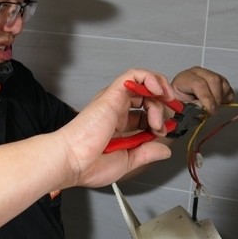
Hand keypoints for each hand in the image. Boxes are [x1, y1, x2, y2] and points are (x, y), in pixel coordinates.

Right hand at [57, 68, 175, 188]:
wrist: (73, 159)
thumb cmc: (89, 163)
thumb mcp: (127, 161)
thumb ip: (146, 153)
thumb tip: (164, 150)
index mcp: (117, 126)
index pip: (144, 114)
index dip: (159, 120)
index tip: (164, 132)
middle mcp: (115, 110)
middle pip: (146, 97)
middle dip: (162, 107)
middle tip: (163, 124)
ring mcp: (113, 101)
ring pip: (143, 83)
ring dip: (159, 94)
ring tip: (159, 113)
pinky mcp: (112, 94)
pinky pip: (133, 75)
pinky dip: (149, 77)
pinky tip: (157, 90)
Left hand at [170, 66, 233, 114]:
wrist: (179, 104)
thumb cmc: (177, 106)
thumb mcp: (178, 109)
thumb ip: (189, 108)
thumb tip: (203, 107)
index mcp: (184, 78)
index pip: (199, 84)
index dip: (206, 98)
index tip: (209, 111)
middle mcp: (197, 73)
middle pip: (214, 80)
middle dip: (215, 99)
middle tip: (212, 112)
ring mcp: (209, 75)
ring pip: (223, 83)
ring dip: (221, 99)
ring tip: (213, 109)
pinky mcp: (218, 80)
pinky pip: (227, 88)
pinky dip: (226, 98)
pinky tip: (217, 104)